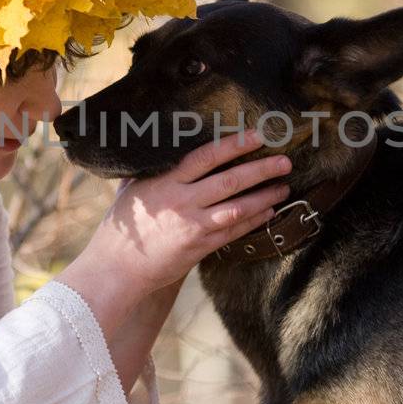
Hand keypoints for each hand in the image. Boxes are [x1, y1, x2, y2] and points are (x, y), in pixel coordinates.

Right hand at [71, 129, 292, 299]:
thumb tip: (159, 148)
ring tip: (284, 186)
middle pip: (229, 181)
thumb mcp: (132, 190)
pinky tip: (269, 212)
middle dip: (261, 169)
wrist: (117, 268)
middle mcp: (182, 201)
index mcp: (165, 182)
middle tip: (285, 160)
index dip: (233, 145)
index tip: (256, 135)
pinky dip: (253, 220)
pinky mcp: (200, 248)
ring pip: (237, 208)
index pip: (205, 157)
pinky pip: (233, 231)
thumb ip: (150, 171)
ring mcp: (192, 226)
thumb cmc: (122, 226)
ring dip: (264, 196)